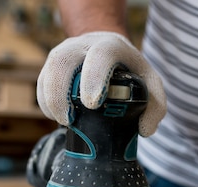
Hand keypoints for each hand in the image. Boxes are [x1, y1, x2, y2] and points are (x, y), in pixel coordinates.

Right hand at [36, 31, 165, 136]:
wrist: (107, 48)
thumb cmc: (130, 68)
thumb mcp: (150, 83)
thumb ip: (156, 107)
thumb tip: (145, 130)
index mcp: (111, 47)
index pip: (100, 55)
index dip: (93, 78)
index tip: (92, 104)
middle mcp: (84, 45)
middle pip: (62, 61)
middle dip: (60, 93)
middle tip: (69, 120)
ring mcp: (65, 53)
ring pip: (48, 71)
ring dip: (49, 100)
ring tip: (63, 121)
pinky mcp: (53, 64)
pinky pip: (42, 81)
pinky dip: (45, 101)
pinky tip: (55, 116)